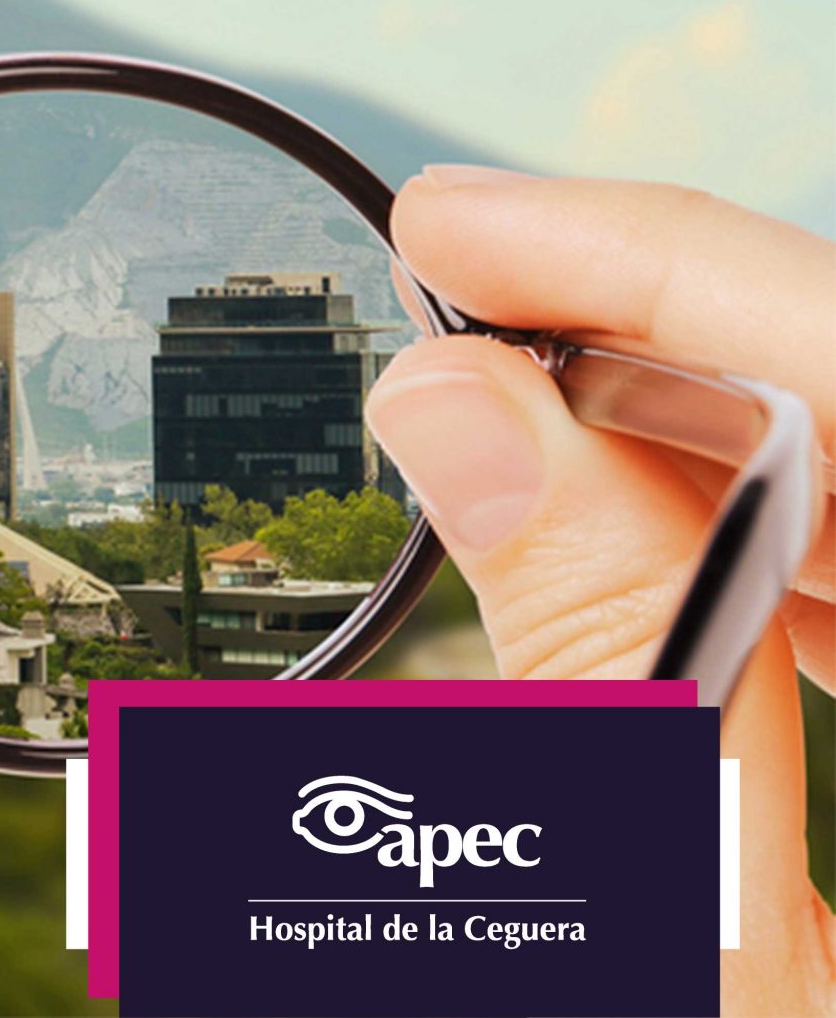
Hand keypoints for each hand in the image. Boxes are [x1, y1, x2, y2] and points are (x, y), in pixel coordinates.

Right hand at [368, 167, 834, 1016]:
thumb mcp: (671, 961)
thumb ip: (594, 688)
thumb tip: (466, 417)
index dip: (679, 271)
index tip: (465, 222)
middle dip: (656, 345)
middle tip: (434, 304)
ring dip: (674, 445)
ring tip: (480, 405)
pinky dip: (732, 555)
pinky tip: (604, 535)